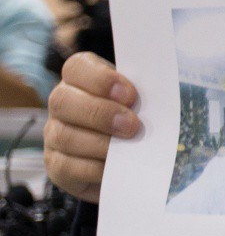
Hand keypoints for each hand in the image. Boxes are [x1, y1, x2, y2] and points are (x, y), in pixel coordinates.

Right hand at [44, 52, 139, 202]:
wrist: (129, 157)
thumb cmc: (136, 118)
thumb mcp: (140, 101)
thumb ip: (142, 95)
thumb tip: (158, 100)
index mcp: (80, 79)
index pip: (77, 68)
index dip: (101, 80)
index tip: (130, 94)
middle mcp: (62, 104)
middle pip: (62, 101)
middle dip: (100, 113)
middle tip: (132, 125)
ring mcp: (55, 135)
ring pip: (64, 136)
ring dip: (98, 142)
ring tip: (127, 147)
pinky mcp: (58, 166)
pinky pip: (66, 167)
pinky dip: (92, 168)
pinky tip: (114, 166)